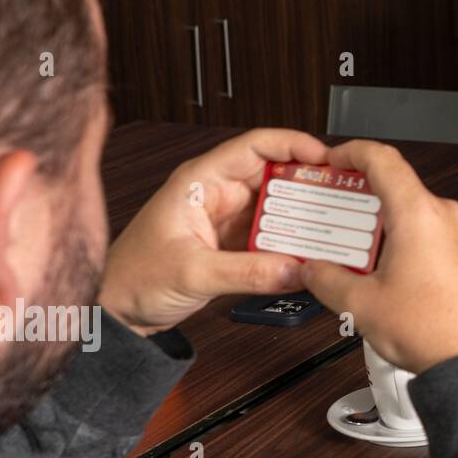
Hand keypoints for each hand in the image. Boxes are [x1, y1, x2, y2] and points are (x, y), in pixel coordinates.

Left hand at [99, 128, 330, 337]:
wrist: (115, 312)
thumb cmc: (131, 277)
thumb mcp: (191, 273)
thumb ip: (245, 272)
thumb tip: (294, 269)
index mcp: (201, 180)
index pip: (256, 145)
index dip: (294, 145)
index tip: (326, 158)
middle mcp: (220, 194)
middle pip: (277, 175)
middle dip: (310, 183)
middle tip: (342, 195)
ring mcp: (230, 219)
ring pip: (281, 208)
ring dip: (306, 217)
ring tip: (333, 226)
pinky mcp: (237, 244)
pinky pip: (275, 236)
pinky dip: (295, 243)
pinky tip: (311, 253)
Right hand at [300, 140, 457, 375]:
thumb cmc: (437, 332)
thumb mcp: (362, 306)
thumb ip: (328, 280)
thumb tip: (314, 270)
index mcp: (419, 214)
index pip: (383, 160)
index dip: (353, 152)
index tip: (336, 159)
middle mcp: (448, 217)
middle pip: (399, 193)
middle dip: (364, 208)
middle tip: (338, 225)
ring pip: (419, 219)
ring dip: (388, 232)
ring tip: (363, 262)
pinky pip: (439, 239)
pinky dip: (413, 247)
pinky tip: (396, 279)